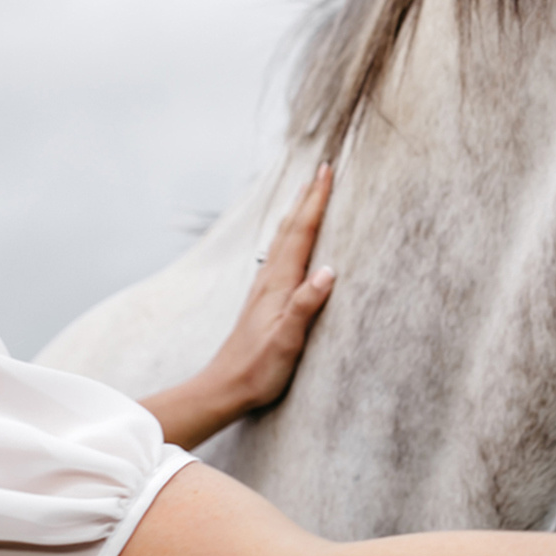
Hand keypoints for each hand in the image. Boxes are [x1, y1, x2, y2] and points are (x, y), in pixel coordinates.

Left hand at [211, 163, 337, 414]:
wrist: (226, 386)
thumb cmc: (259, 368)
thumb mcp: (287, 339)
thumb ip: (306, 305)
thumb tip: (330, 271)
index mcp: (279, 284)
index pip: (302, 233)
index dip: (316, 201)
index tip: (328, 171)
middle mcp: (270, 279)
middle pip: (292, 228)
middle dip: (308, 197)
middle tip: (323, 169)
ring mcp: (265, 288)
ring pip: (285, 238)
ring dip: (299, 212)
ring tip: (308, 193)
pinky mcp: (265, 299)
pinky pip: (281, 254)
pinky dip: (292, 235)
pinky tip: (292, 240)